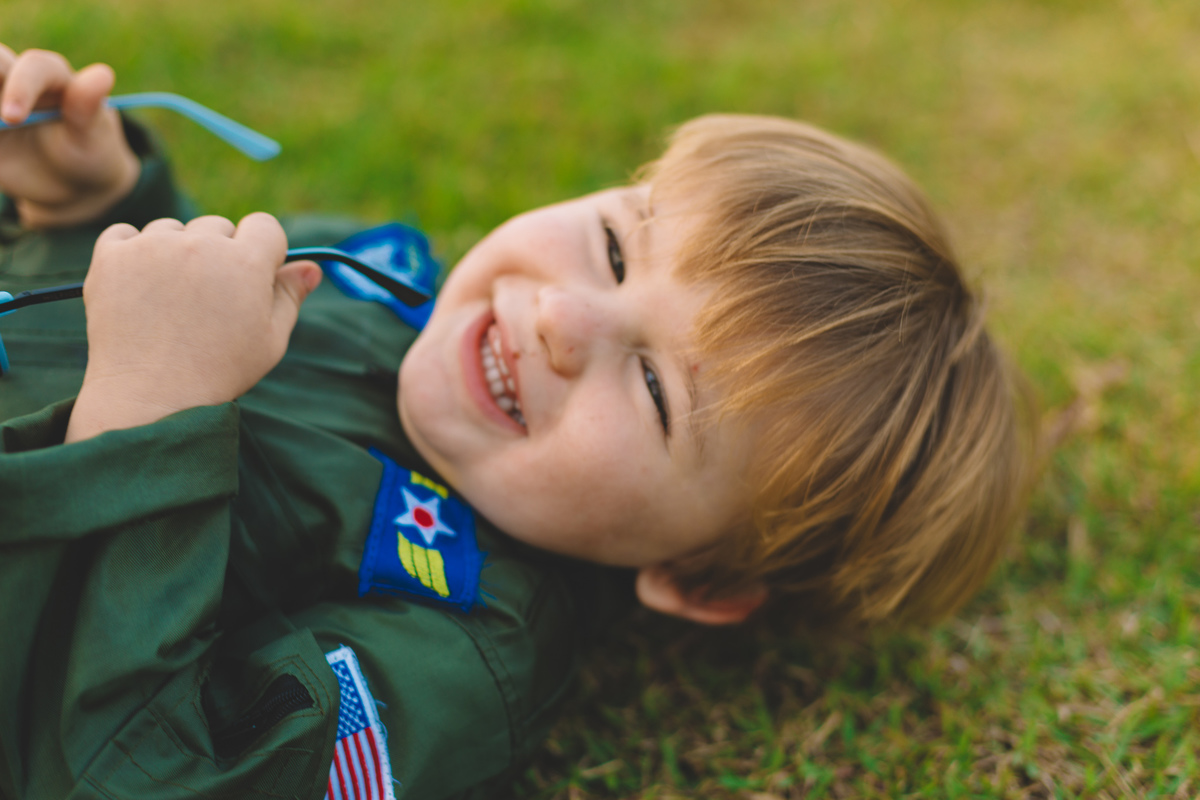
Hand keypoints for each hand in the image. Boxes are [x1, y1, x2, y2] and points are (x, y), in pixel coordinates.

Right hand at [0, 45, 139, 228]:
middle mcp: (17, 77)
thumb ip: (86, 107)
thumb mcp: (92, 136)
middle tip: (3, 119)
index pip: (34, 67)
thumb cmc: (88, 152)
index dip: (20, 87)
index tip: (13, 118)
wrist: (72, 182)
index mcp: (53, 75)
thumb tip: (103, 75)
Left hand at [65, 213, 321, 442]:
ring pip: (172, 230)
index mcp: (246, 263)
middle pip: (218, 227)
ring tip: (172, 300)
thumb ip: (290, 296)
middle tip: (208, 300)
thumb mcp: (270, 339)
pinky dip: (133, 253)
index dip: (262, 250)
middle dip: (219, 254)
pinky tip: (141, 287)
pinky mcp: (112, 256)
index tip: (251, 277)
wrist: (150, 396)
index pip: (264, 226)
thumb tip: (311, 267)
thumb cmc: (219, 372)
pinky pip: (126, 234)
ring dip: (175, 252)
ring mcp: (152, 247)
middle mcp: (200, 244)